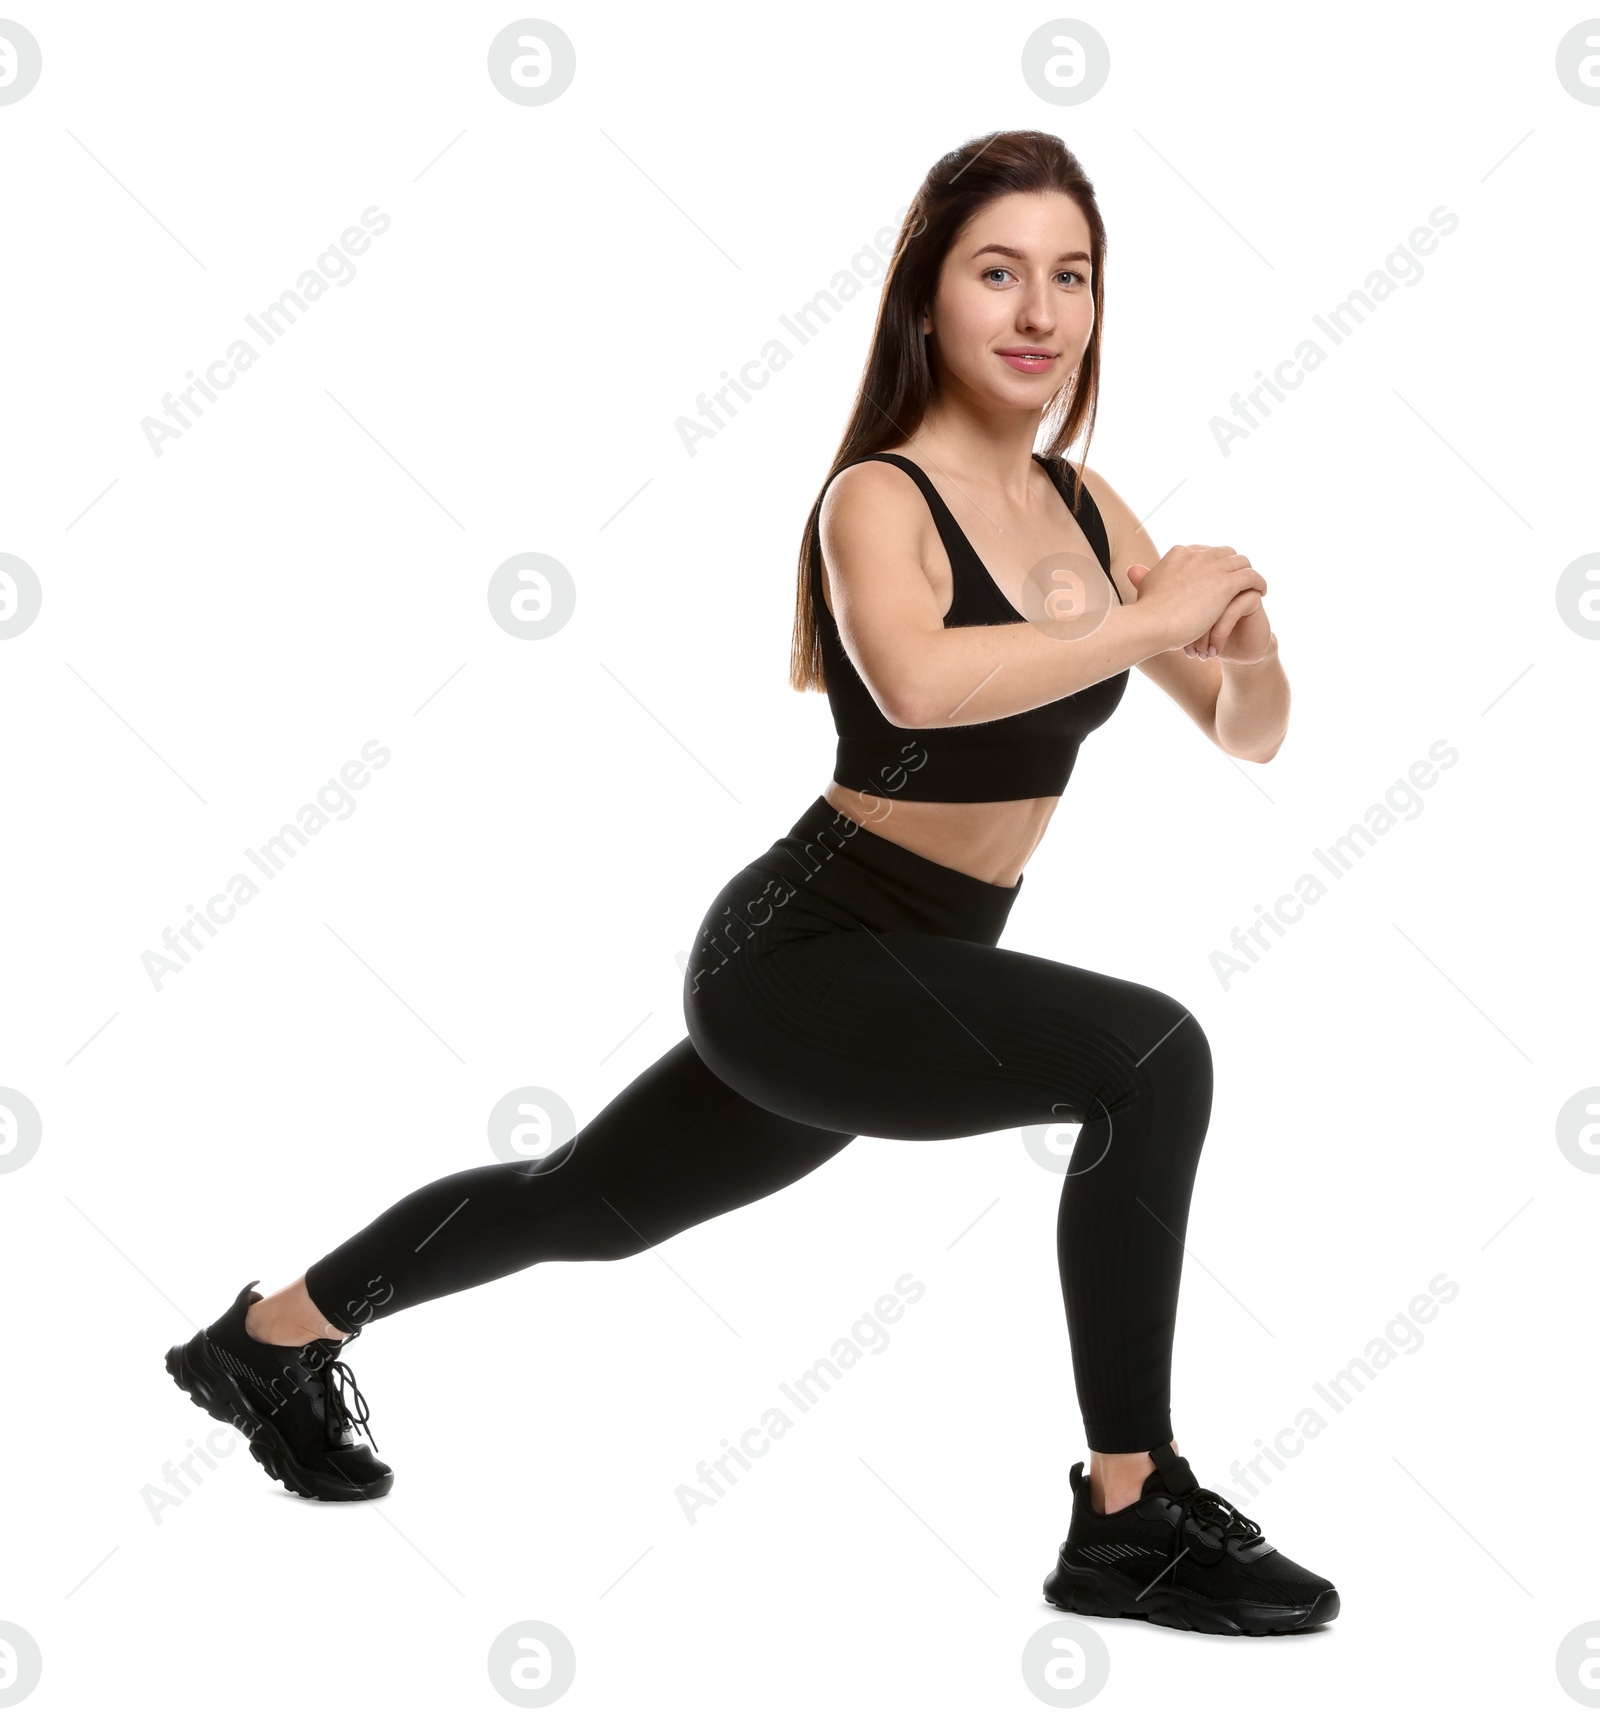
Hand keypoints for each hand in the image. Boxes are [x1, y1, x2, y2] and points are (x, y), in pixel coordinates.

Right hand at [1125, 553, 1271, 660]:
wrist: (1152, 624)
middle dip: (1232, 565)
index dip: (1213, 564)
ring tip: (1254, 585)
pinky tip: (1262, 591)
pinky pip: (1251, 576)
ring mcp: (1212, 567)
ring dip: (1248, 572)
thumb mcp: (1142, 588)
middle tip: (1238, 580)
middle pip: (1224, 553)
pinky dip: (1259, 582)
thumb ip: (1142, 577)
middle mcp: (1197, 555)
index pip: (1203, 552)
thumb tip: (1132, 570)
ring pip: (1241, 561)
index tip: (1217, 577)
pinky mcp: (1226, 582)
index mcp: (1178, 554)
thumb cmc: (1145, 614)